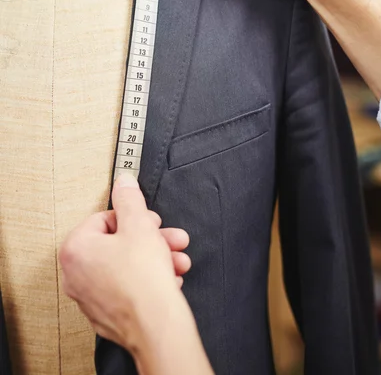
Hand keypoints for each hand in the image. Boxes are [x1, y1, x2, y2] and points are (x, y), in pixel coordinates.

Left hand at [59, 174, 190, 353]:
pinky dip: (148, 279)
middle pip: (118, 243)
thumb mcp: (139, 224)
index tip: (150, 221)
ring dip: (156, 258)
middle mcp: (75, 274)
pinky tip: (170, 277)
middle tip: (169, 238)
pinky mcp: (106, 313)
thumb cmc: (143, 279)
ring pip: (126, 265)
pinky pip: (127, 287)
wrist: (157, 325)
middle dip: (151, 239)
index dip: (134, 217)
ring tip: (177, 260)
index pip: (104, 218)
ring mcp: (89, 297)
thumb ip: (129, 199)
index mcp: (75, 248)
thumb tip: (123, 182)